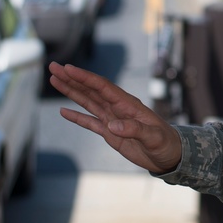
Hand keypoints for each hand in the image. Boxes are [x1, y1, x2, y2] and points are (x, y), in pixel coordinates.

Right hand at [48, 62, 182, 173]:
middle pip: (90, 89)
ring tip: (54, 80)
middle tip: (53, 67)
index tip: (68, 68)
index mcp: (128, 104)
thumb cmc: (165, 143)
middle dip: (71, 78)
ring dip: (71, 91)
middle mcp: (117, 108)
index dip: (85, 77)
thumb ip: (135, 129)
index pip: (102, 87)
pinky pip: (90, 122)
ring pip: (87, 101)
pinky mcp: (110, 133)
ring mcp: (112, 119)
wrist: (169, 155)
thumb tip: (113, 125)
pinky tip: (63, 111)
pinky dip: (76, 116)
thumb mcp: (153, 137)